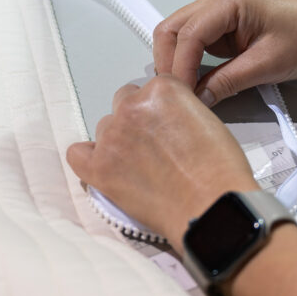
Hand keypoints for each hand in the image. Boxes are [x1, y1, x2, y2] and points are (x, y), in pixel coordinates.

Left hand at [66, 75, 258, 251]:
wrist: (212, 207)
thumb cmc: (219, 170)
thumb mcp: (206, 118)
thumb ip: (178, 108)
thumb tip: (164, 118)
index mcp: (161, 89)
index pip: (150, 88)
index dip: (160, 109)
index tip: (167, 126)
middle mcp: (132, 106)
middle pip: (124, 103)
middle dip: (137, 121)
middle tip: (155, 146)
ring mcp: (112, 137)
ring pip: (105, 128)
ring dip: (118, 140)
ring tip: (141, 165)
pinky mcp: (100, 168)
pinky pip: (76, 154)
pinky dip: (88, 158)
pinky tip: (104, 166)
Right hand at [153, 0, 296, 105]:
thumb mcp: (266, 65)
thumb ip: (227, 82)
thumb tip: (198, 98)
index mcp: (231, 0)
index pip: (189, 34)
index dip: (180, 67)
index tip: (182, 94)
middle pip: (172, 28)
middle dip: (169, 62)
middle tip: (175, 93)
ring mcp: (216, 9)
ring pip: (177, 34)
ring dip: (176, 61)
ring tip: (183, 89)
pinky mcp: (219, 24)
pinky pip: (192, 41)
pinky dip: (187, 60)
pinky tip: (193, 80)